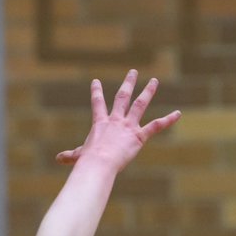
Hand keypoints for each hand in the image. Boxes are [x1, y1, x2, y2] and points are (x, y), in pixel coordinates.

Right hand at [55, 69, 180, 167]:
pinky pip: (156, 126)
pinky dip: (168, 120)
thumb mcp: (78, 156)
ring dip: (148, 92)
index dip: (96, 92)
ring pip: (140, 104)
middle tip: (133, 72)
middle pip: (123, 97)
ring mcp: (128, 126)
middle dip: (128, 83)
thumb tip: (57, 159)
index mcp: (100, 124)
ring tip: (154, 81)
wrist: (99, 163)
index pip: (97, 104)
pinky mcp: (139, 136)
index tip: (96, 81)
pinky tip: (178, 113)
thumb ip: (70, 156)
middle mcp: (115, 120)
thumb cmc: (88, 161)